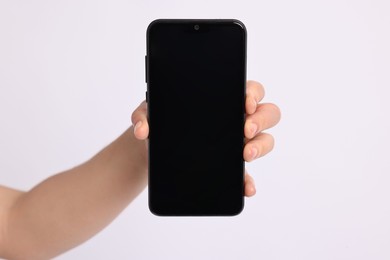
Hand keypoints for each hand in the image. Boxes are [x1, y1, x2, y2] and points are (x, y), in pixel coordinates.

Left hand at [131, 80, 280, 196]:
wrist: (152, 153)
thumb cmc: (158, 126)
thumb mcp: (148, 115)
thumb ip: (142, 115)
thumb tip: (143, 129)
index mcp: (222, 100)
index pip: (250, 90)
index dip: (254, 93)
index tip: (246, 102)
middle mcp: (235, 120)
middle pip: (266, 113)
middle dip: (261, 120)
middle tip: (244, 129)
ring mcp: (237, 144)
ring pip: (265, 140)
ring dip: (261, 146)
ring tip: (246, 155)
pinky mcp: (231, 168)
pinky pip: (247, 174)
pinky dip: (248, 181)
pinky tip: (246, 187)